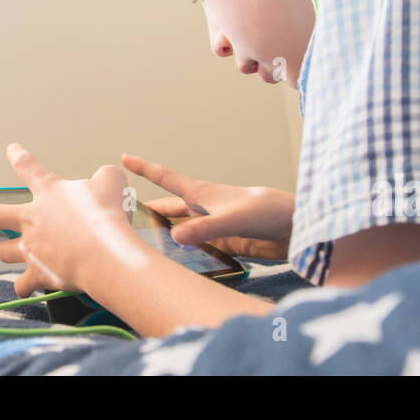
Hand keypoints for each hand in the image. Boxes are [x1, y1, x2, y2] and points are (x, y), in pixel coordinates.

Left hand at [0, 143, 146, 298]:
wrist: (103, 254)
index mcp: (48, 192)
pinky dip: (24, 287)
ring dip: (8, 251)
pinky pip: (23, 284)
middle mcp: (32, 219)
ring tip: (12, 252)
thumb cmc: (105, 216)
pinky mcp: (37, 274)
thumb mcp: (111, 183)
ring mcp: (31, 248)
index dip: (19, 157)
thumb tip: (104, 179)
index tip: (11, 150)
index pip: (29, 168)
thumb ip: (104, 177)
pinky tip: (26, 288)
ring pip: (5, 251)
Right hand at [121, 154, 294, 259]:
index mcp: (202, 194)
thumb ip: (205, 229)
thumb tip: (175, 236)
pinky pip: (197, 248)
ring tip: (143, 242)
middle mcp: (204, 209)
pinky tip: (177, 262)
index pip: (166, 178)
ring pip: (181, 229)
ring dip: (164, 233)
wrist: (296, 226)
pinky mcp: (224, 244)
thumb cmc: (266, 212)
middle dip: (148, 208)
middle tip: (123, 213)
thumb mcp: (233, 220)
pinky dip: (184, 252)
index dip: (145, 168)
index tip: (124, 157)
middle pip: (169, 207)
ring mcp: (213, 226)